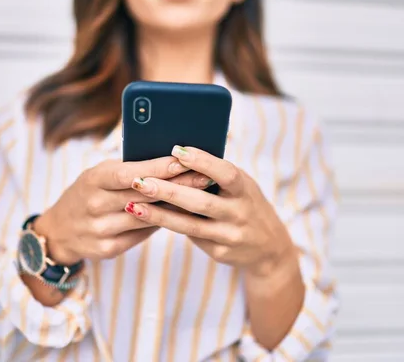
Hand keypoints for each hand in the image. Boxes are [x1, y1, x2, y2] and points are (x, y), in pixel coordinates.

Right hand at [36, 156, 213, 265]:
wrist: (59, 231)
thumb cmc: (87, 193)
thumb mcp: (97, 175)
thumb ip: (126, 170)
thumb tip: (169, 161)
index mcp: (92, 180)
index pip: (130, 173)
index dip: (158, 167)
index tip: (185, 160)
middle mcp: (95, 205)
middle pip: (144, 195)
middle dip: (177, 185)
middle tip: (205, 178)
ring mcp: (101, 230)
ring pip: (147, 217)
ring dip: (175, 206)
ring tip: (200, 196)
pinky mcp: (108, 249)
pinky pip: (143, 234)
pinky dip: (162, 223)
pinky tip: (181, 216)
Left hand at [126, 146, 295, 277]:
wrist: (269, 248)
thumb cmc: (246, 204)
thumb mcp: (243, 185)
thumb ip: (218, 174)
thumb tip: (179, 155)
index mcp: (245, 190)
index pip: (225, 174)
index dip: (202, 162)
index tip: (175, 150)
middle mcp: (240, 213)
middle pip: (200, 202)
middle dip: (168, 191)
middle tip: (139, 181)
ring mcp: (229, 235)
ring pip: (189, 225)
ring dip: (158, 215)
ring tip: (133, 204)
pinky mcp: (219, 252)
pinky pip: (190, 236)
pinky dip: (168, 225)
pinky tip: (146, 218)